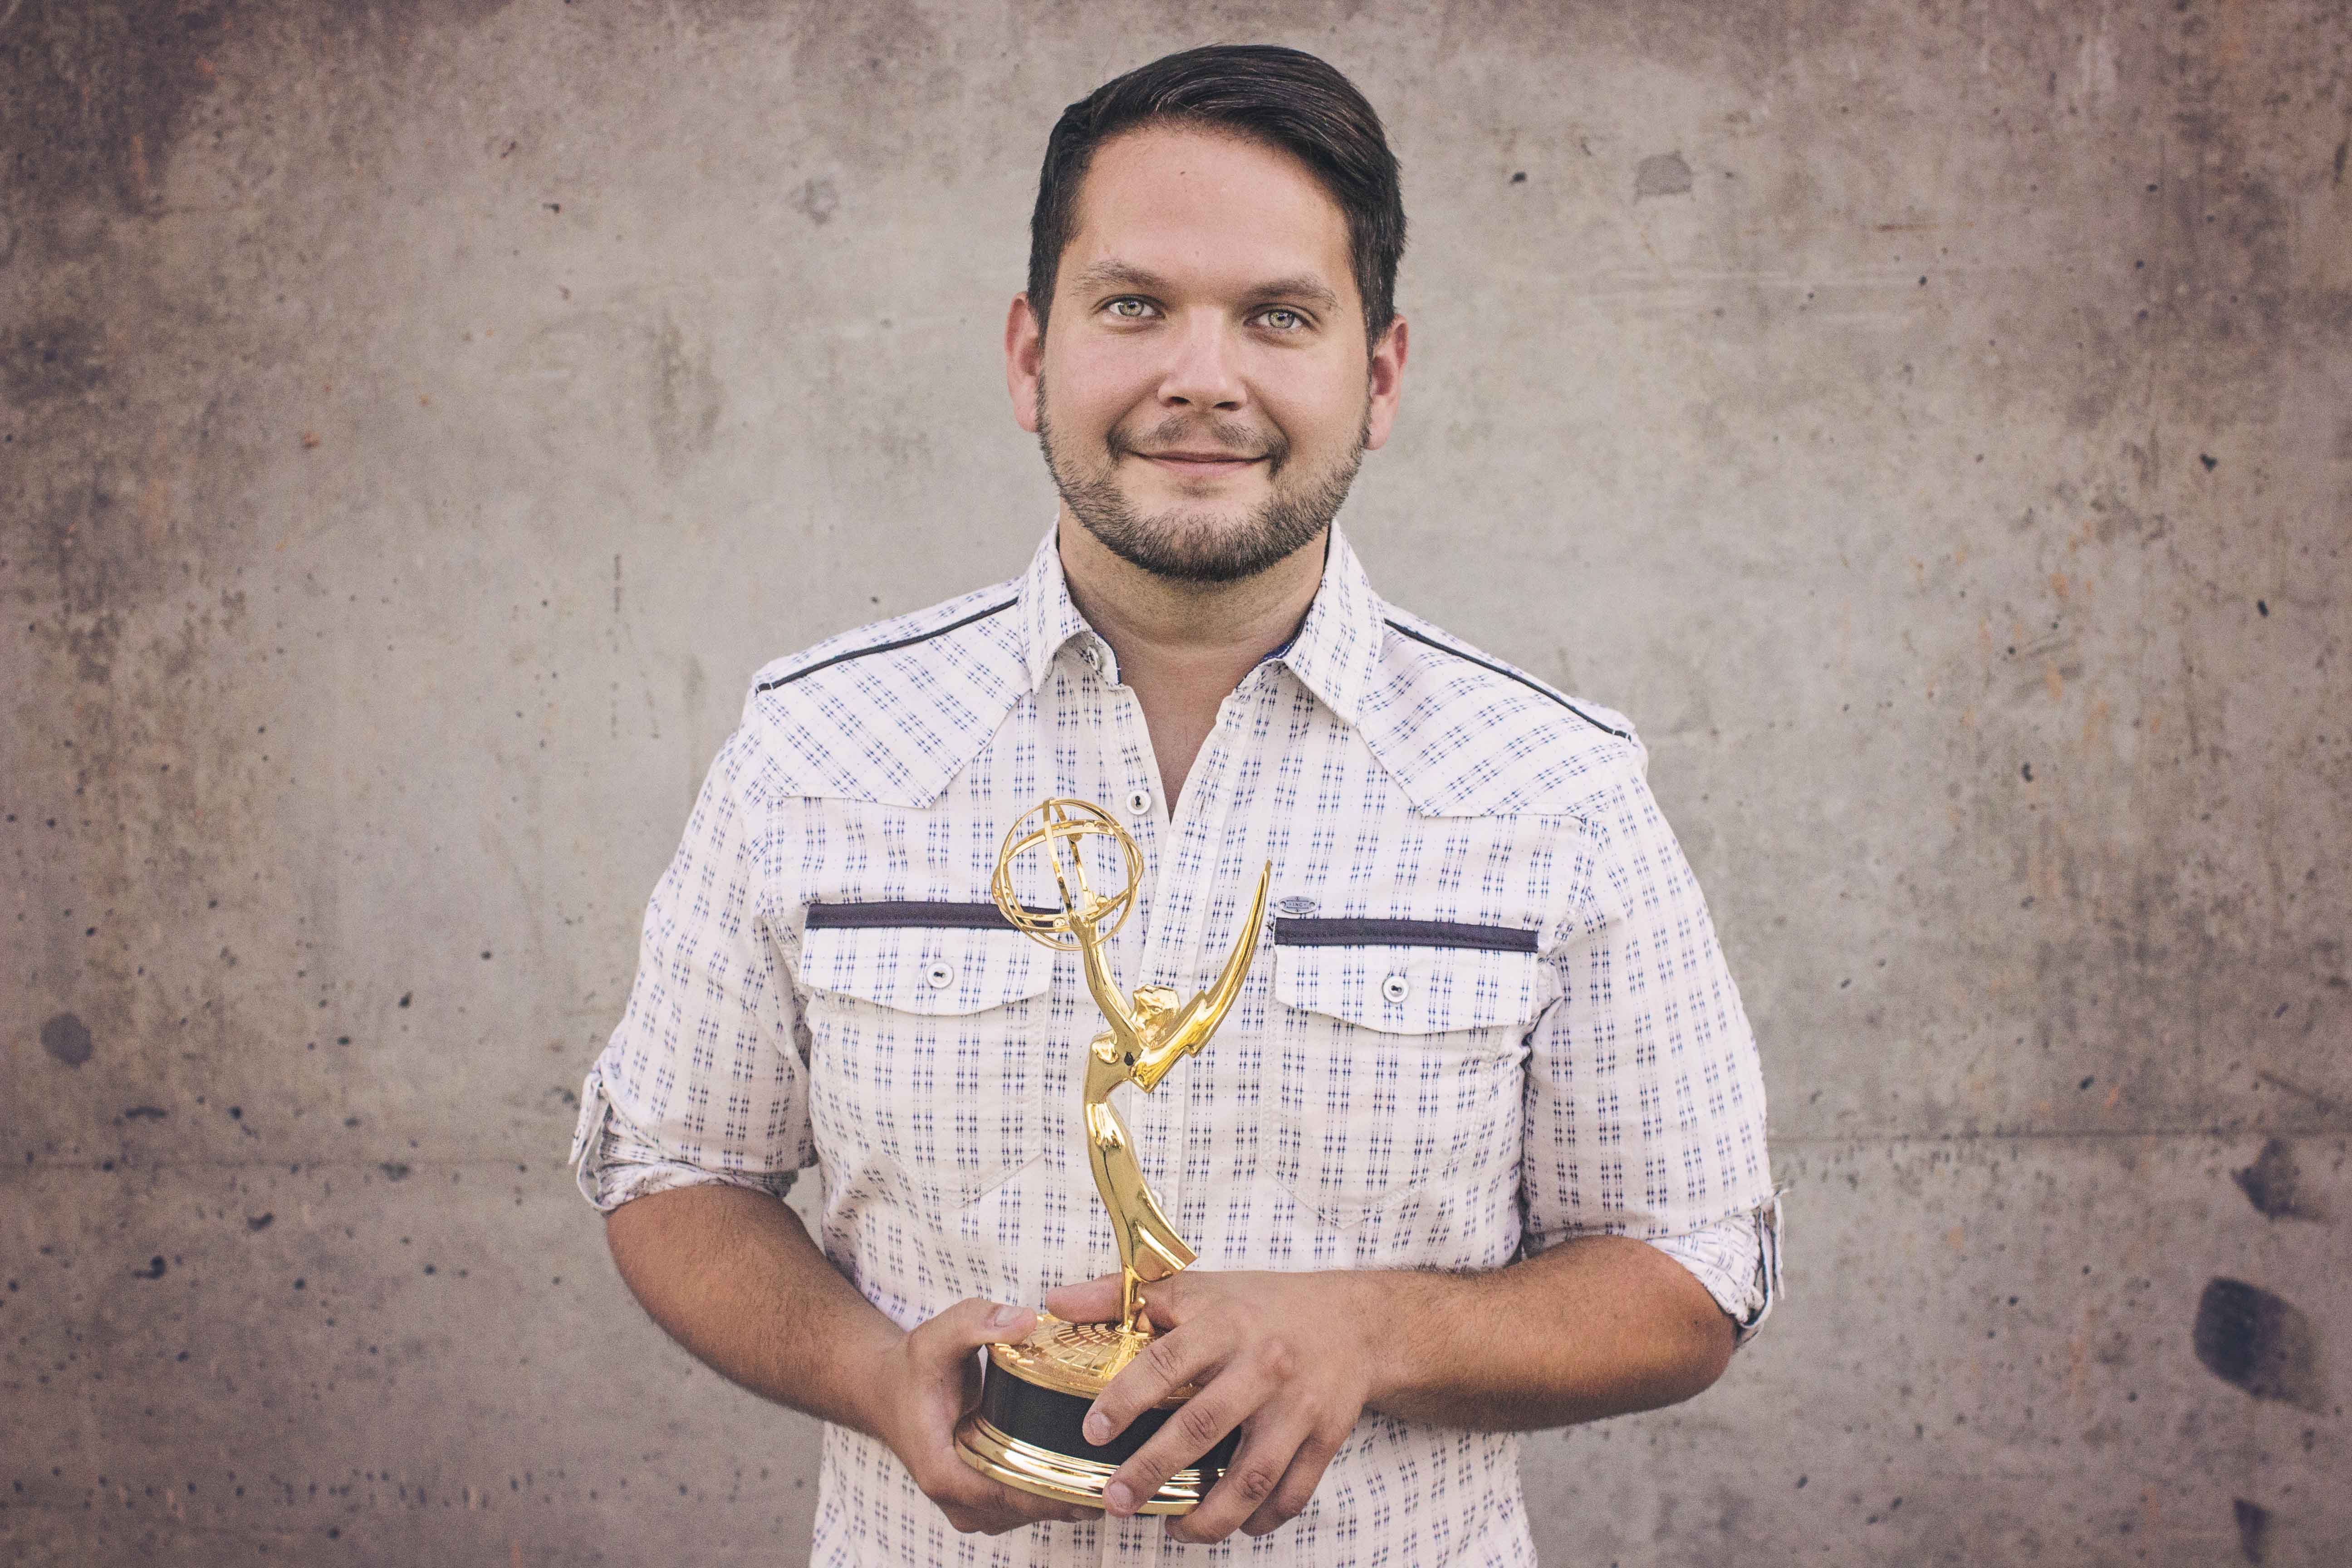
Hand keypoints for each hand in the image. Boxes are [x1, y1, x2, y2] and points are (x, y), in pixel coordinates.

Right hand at [871, 1298, 1102, 1534]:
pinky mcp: (980, 1500)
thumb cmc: (912, 1367)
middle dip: (1071, 1493)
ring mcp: (968, 1506)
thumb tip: (1025, 1320)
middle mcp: (956, 1500)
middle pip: (1026, 1509)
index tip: (1097, 1477)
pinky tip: (1086, 1472)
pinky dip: (1052, 1493)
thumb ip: (977, 1321)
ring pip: (1028, 1514)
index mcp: (943, 1472)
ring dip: (1066, 1496)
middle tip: (1121, 1472)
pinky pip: (1023, 1507)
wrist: (886, 1390)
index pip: (1009, 1493)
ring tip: (1114, 1472)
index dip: (1054, 1488)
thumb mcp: (937, 1335)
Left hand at [1044, 1270, 1373, 1543]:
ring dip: (1209, 1515)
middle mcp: (1265, 1365)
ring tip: (1172, 1529)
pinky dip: (1260, 1520)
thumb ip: (1122, 1295)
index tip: (1092, 1432)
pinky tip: (1231, 1525)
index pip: (1168, 1361)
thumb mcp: (1196, 1288)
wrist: (1354, 1321)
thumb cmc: (1261, 1306)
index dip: (1126, 1398)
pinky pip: (1291, 1494)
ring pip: (1252, 1476)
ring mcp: (1300, 1407)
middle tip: (1115, 1500)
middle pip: (1205, 1426)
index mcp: (1226, 1324)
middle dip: (1154, 1470)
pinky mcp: (1327, 1438)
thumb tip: (1056, 1303)